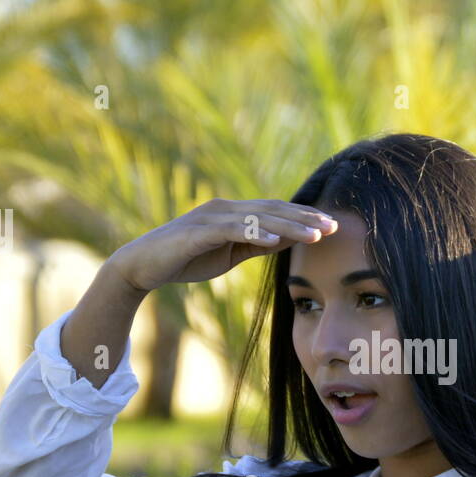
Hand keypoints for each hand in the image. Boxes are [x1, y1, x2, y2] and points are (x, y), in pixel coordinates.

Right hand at [107, 198, 337, 290]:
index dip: (303, 217)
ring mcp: (210, 218)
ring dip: (288, 226)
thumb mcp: (230, 254)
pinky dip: (253, 233)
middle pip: (271, 210)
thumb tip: (287, 239)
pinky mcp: (197, 232)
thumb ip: (256, 244)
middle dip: (304, 218)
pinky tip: (273, 240)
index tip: (331, 226)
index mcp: (233, 214)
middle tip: (333, 226)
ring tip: (314, 234)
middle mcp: (225, 209)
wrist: (142, 266)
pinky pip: (230, 230)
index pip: (275, 213)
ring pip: (257, 219)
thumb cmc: (186, 260)